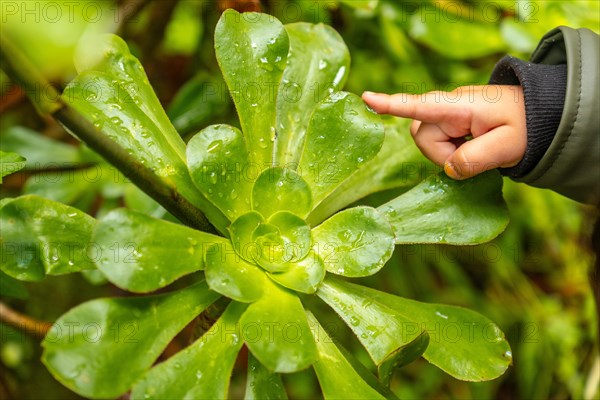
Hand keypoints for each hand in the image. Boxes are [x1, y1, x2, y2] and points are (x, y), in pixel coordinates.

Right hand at [362, 86, 526, 179]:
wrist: (539, 117)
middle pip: (421, 134)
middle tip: (473, 157)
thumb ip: (478, 158)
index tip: (367, 99)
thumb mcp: (510, 145)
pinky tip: (470, 149)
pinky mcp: (448, 124)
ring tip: (475, 151)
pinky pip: (435, 143)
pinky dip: (450, 152)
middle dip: (440, 153)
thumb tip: (449, 169)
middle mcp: (448, 107)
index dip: (393, 105)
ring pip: (425, 141)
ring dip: (446, 154)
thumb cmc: (527, 126)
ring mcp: (447, 115)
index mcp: (461, 106)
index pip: (422, 105)